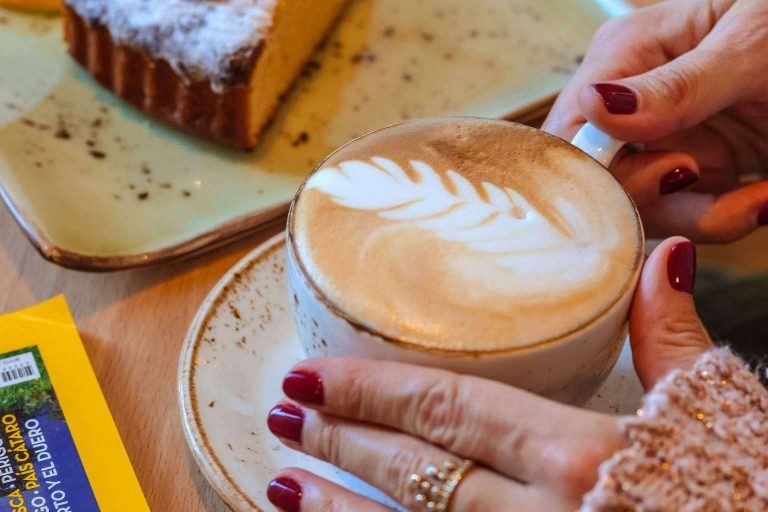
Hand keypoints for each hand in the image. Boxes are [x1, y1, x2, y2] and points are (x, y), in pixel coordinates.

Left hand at [265, 238, 712, 510]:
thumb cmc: (739, 486)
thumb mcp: (711, 410)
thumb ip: (672, 336)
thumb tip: (660, 256)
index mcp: (582, 455)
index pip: (447, 407)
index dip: (369, 391)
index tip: (310, 374)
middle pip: (414, 468)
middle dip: (339, 439)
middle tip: (285, 413)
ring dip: (338, 511)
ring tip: (285, 483)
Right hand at [543, 0, 767, 242]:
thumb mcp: (749, 46)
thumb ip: (675, 86)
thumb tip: (597, 106)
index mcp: (628, 56)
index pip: (574, 128)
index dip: (595, 168)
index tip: (663, 173)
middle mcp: (635, 105)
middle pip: (602, 178)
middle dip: (652, 194)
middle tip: (698, 173)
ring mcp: (667, 140)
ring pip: (647, 207)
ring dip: (702, 216)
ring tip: (758, 200)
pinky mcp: (701, 170)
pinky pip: (692, 216)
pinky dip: (728, 218)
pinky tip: (764, 198)